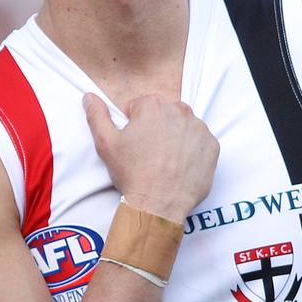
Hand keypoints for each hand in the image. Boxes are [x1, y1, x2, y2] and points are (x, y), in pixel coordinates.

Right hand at [84, 93, 218, 221]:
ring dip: (175, 137)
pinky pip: (200, 142)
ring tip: (164, 161)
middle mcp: (179, 111)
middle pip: (163, 113)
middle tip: (147, 153)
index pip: (139, 107)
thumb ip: (97, 115)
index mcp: (152, 105)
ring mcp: (199, 128)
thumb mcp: (105, 143)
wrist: (158, 204)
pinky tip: (180, 166)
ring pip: (183, 126)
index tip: (133, 144)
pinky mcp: (212, 146)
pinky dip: (192, 151)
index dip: (133, 126)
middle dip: (155, 128)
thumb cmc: (132, 173)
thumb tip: (89, 97)